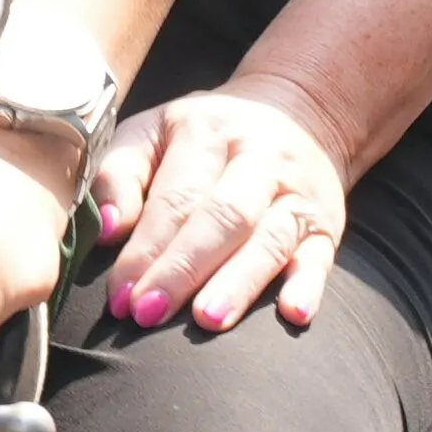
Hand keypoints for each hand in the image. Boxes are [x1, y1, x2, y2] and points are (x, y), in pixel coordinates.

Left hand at [91, 84, 351, 335]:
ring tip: (209, 320)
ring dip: (240, 282)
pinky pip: (322, 257)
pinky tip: (294, 313)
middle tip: (149, 313)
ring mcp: (298, 192)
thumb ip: (119, 173)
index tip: (121, 297)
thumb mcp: (154, 132)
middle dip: (183, 268)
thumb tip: (104, 228)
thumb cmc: (206, 136)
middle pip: (223, 216)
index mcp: (207, 133)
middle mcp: (258, 158)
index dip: (145, 248)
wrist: (299, 111)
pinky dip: (309, 285)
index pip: (175, 197)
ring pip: (270, 238)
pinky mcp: (326, 224)